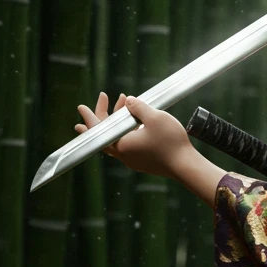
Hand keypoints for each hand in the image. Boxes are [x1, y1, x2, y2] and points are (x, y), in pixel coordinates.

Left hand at [75, 91, 191, 178]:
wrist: (185, 166)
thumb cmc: (171, 142)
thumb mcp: (155, 117)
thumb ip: (139, 107)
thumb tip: (128, 100)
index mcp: (121, 144)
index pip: (97, 130)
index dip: (90, 116)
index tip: (81, 107)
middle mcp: (123, 154)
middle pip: (105, 135)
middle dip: (103, 116)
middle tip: (102, 100)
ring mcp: (132, 159)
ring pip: (117, 139)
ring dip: (118, 122)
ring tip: (122, 107)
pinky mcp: (141, 162)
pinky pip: (127, 144)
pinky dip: (127, 131)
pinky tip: (135, 123)